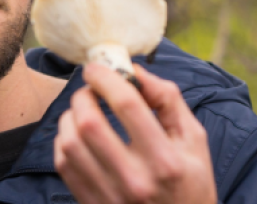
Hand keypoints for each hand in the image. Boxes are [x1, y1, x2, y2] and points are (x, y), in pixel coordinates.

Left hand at [53, 63, 216, 203]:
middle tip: (90, 89)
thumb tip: (134, 70)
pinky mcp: (90, 203)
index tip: (97, 67)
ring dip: (70, 116)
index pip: (127, 105)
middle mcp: (135, 180)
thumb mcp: (194, 140)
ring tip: (83, 110)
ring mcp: (109, 195)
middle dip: (84, 95)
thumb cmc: (190, 182)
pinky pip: (62, 163)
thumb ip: (168, 100)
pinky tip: (77, 134)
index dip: (107, 78)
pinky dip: (64, 139)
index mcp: (166, 161)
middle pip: (89, 123)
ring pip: (69, 142)